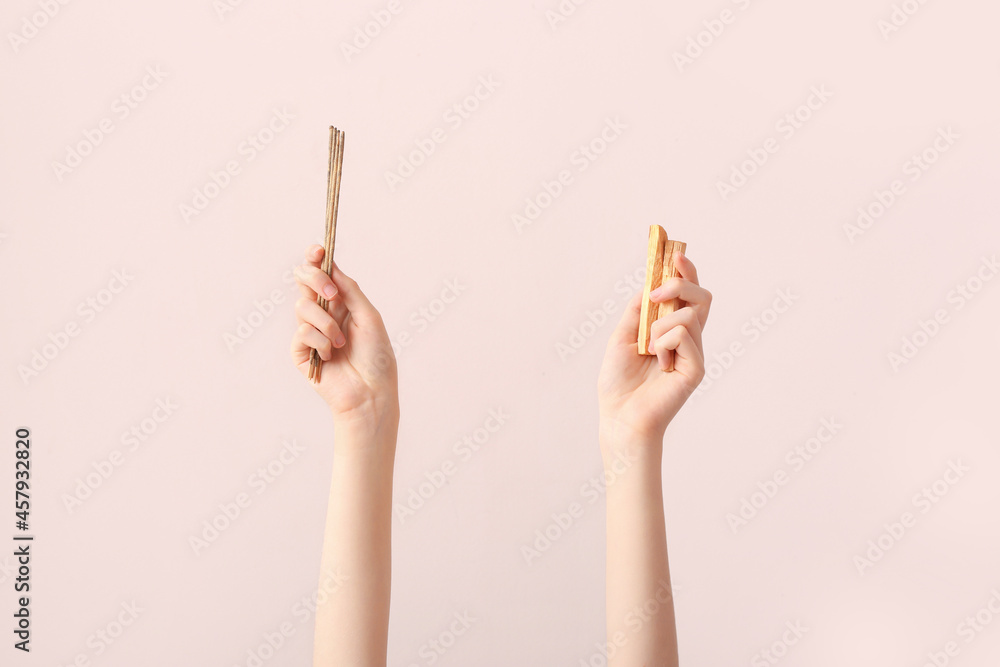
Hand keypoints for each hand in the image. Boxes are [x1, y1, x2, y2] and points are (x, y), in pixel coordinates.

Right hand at [291, 245, 398, 429]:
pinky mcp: (301, 352)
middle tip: (331, 294)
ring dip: (325, 323)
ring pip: (302, 307)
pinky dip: (319, 341)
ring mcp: (310, 333)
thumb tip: (333, 266)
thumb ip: (349, 290)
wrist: (371, 392)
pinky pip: (302, 333)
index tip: (319, 250)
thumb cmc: (376, 357)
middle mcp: (324, 315)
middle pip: (304, 282)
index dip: (316, 259)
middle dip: (315, 280)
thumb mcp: (369, 316)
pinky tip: (330, 355)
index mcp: (341, 304)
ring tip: (341, 343)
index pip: (322, 275)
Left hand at [598, 251, 710, 452]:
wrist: (618, 415)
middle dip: (680, 284)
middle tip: (656, 294)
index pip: (688, 294)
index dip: (686, 272)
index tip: (674, 255)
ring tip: (648, 349)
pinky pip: (684, 335)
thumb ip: (638, 310)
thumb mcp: (623, 336)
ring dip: (659, 325)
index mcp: (671, 330)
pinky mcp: (696, 368)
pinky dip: (663, 342)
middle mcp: (688, 339)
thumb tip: (650, 284)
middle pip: (701, 296)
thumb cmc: (618, 382)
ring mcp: (694, 353)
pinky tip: (657, 363)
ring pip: (689, 314)